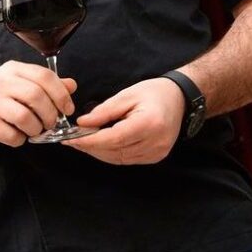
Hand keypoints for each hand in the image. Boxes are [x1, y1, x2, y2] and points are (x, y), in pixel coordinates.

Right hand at [0, 60, 75, 147]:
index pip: (43, 76)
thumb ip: (47, 85)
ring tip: (34, 130)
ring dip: (36, 129)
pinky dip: (20, 139)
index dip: (61, 93)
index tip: (68, 108)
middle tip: (51, 123)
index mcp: (13, 69)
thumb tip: (71, 85)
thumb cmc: (1, 99)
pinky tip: (17, 135)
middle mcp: (1, 81)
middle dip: (50, 114)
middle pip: (36, 96)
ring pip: (25, 117)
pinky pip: (12, 136)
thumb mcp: (22, 85)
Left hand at [63, 77, 183, 163]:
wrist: (178, 99)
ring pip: (120, 159)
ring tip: (84, 142)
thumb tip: (82, 123)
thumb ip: (104, 111)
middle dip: (91, 147)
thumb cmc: (153, 92)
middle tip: (73, 140)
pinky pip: (128, 160)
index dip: (91, 141)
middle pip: (115, 151)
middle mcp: (155, 142)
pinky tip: (101, 145)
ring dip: (100, 152)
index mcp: (148, 123)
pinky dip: (112, 154)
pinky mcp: (156, 157)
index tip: (72, 139)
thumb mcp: (127, 95)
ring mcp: (157, 153)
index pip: (114, 138)